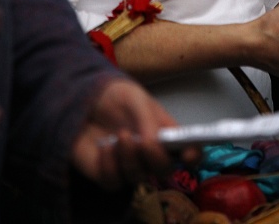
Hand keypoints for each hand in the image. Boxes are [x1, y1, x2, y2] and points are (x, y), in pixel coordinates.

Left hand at [70, 78, 199, 190]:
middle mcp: (151, 153)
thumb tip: (156, 143)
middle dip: (156, 158)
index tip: (188, 154)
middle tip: (144, 142)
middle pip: (164, 169)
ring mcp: (130, 166)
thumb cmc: (116, 97)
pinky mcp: (108, 175)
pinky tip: (104, 146)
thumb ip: (148, 120)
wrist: (85, 101)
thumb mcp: (136, 98)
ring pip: (138, 176)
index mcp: (165, 133)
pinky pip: (114, 181)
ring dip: (130, 157)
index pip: (188, 150)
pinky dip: (110, 165)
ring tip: (120, 135)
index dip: (193, 155)